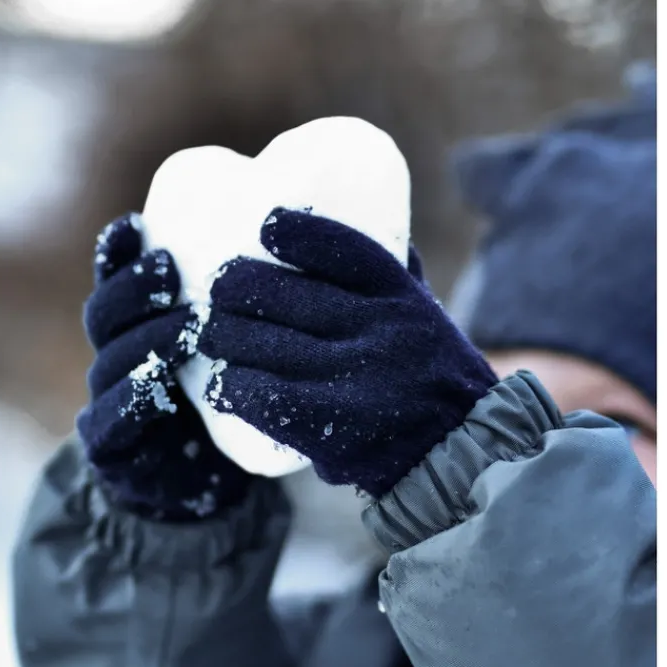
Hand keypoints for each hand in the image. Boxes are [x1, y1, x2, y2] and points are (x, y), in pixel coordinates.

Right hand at [76, 214, 251, 519]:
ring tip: (185, 326)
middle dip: (133, 288)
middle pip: (105, 315)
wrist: (198, 485)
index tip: (136, 224)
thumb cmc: (224, 404)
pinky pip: (111, 420)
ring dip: (145, 340)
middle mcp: (116, 358)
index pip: (116, 281)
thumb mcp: (236, 352)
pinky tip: (154, 387)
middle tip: (171, 268)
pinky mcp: (110, 447)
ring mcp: (107, 402)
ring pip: (112, 362)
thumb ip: (256, 312)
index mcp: (138, 328)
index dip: (118, 253)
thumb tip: (314, 253)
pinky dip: (131, 402)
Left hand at [198, 209, 497, 497]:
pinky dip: (235, 388)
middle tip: (218, 293)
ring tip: (211, 335)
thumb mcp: (426, 313)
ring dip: (223, 337)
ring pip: (264, 346)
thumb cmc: (431, 373)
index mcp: (402, 299)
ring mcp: (355, 381)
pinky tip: (224, 384)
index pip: (346, 251)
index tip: (267, 225)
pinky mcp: (332, 426)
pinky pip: (264, 397)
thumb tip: (358, 215)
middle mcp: (380, 333)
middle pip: (283, 297)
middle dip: (234, 289)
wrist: (455, 451)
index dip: (300, 234)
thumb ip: (395, 271)